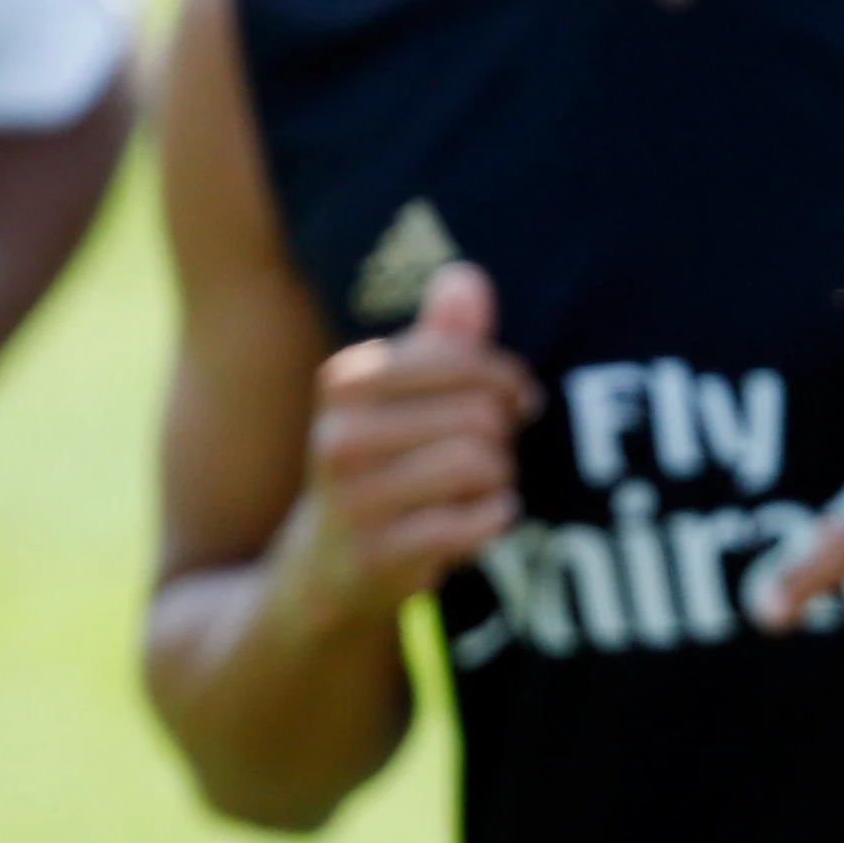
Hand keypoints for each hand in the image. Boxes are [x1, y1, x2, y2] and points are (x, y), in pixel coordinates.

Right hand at [274, 261, 539, 617]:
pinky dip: (494, 518)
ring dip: (500, 478)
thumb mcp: (403, 398)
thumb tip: (467, 276)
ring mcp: (357, 498)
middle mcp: (340, 435)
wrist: (328, 566)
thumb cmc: (384, 466)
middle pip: (481, 414)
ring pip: (482, 463)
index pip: (462, 358)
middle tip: (490, 452)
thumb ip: (441, 340)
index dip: (507, 380)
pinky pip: (480, 519)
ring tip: (478, 486)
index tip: (515, 401)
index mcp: (346, 382)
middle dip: (502, 436)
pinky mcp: (383, 552)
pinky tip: (475, 520)